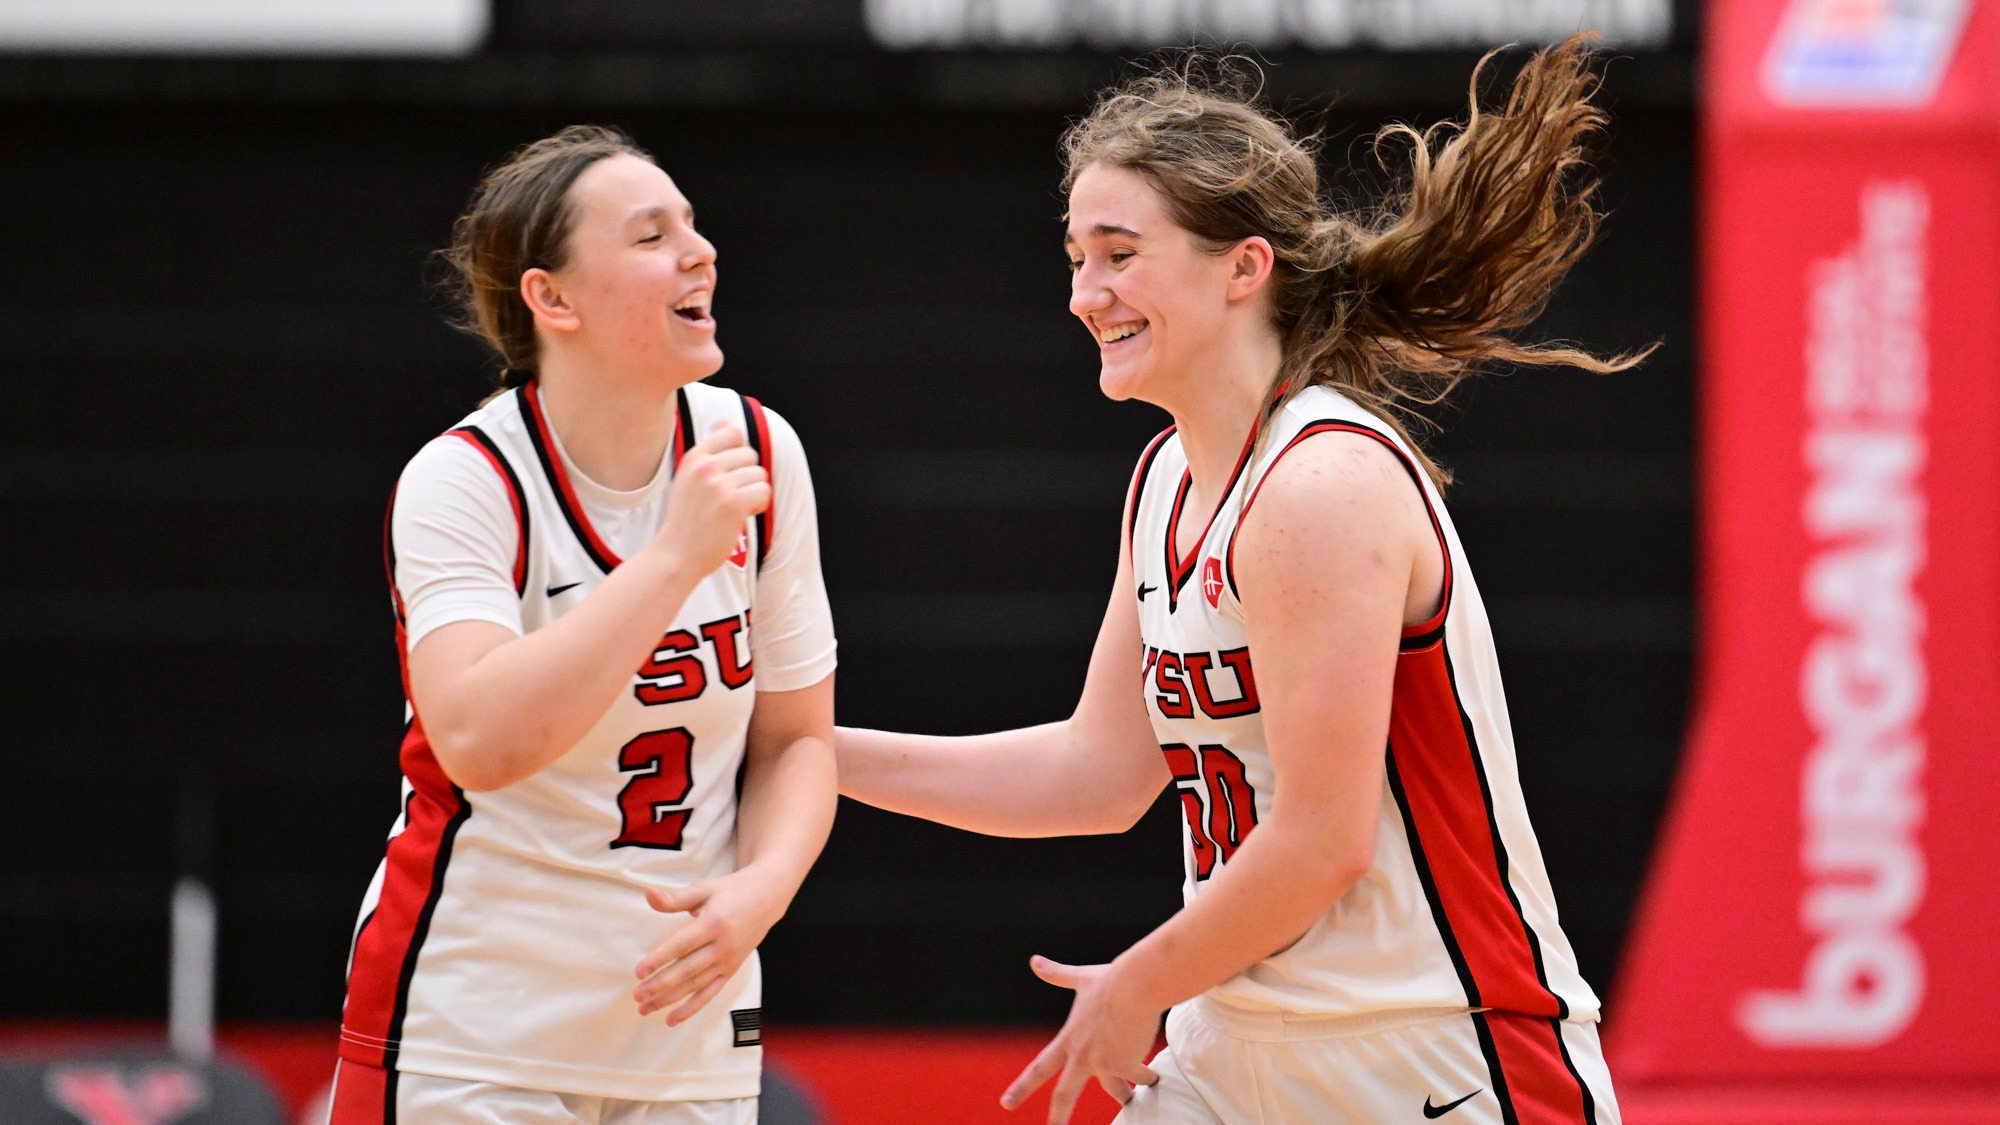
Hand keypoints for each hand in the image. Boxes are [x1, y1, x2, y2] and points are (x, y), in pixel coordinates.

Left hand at [632, 868, 785, 1024]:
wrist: (768, 898)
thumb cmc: (732, 892)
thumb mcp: (704, 889)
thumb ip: (675, 899)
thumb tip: (649, 895)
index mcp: (714, 923)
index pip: (682, 945)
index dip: (660, 958)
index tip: (639, 972)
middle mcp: (723, 945)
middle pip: (688, 970)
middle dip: (661, 985)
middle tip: (637, 996)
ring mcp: (728, 961)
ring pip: (696, 985)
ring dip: (670, 999)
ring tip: (645, 1008)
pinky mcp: (731, 970)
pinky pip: (710, 993)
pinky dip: (691, 1008)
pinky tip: (672, 1019)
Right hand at [653, 421, 769, 576]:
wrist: (676, 554)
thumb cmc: (686, 519)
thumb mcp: (688, 478)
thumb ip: (708, 454)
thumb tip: (725, 422)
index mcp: (694, 457)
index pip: (731, 432)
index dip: (740, 449)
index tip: (732, 470)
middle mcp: (705, 466)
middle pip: (750, 454)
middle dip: (747, 475)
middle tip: (731, 496)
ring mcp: (719, 484)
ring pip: (759, 474)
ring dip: (753, 492)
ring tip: (734, 508)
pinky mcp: (733, 503)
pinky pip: (764, 491)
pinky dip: (758, 505)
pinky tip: (742, 515)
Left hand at [1000, 956, 1160, 1123]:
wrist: (1135, 986)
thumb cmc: (1110, 981)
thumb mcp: (1080, 979)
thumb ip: (1057, 974)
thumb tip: (1034, 961)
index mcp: (1069, 1039)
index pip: (1039, 1068)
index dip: (1022, 1087)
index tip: (1006, 1103)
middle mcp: (1083, 1056)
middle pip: (1065, 1095)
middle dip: (1058, 1118)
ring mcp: (1105, 1063)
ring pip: (1116, 1091)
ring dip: (1125, 1097)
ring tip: (1131, 1099)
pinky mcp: (1128, 1065)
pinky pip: (1141, 1077)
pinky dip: (1148, 1077)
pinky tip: (1156, 1078)